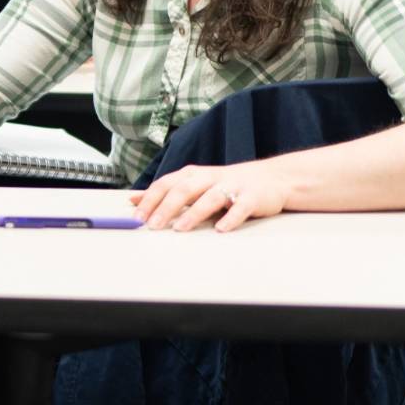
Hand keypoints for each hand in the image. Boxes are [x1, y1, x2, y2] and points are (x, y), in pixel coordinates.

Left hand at [130, 160, 286, 232]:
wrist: (272, 178)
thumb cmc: (226, 184)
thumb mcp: (194, 184)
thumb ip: (165, 192)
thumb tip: (132, 199)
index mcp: (194, 174)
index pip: (167, 184)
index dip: (151, 199)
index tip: (136, 217)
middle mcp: (211, 177)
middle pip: (185, 189)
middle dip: (166, 207)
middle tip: (152, 226)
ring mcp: (233, 186)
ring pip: (211, 197)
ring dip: (194, 213)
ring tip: (179, 228)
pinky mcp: (253, 197)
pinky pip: (241, 208)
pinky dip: (231, 218)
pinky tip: (221, 229)